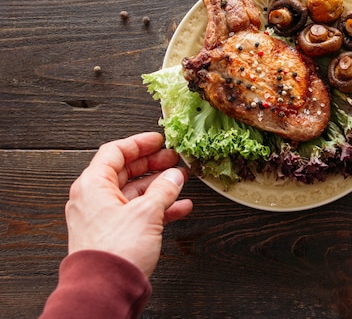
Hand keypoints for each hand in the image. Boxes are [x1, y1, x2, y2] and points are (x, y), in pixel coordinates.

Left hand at [65, 132, 192, 276]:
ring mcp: (104, 217)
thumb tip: (175, 176)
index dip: (139, 143)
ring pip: (135, 192)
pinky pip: (138, 212)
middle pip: (126, 171)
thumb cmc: (115, 251)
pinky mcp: (115, 234)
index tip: (159, 140)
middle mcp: (95, 199)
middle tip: (173, 158)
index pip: (115, 152)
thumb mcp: (146, 212)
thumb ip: (164, 189)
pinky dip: (158, 207)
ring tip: (181, 180)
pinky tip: (179, 207)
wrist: (105, 290)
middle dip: (153, 164)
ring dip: (159, 186)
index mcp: (93, 185)